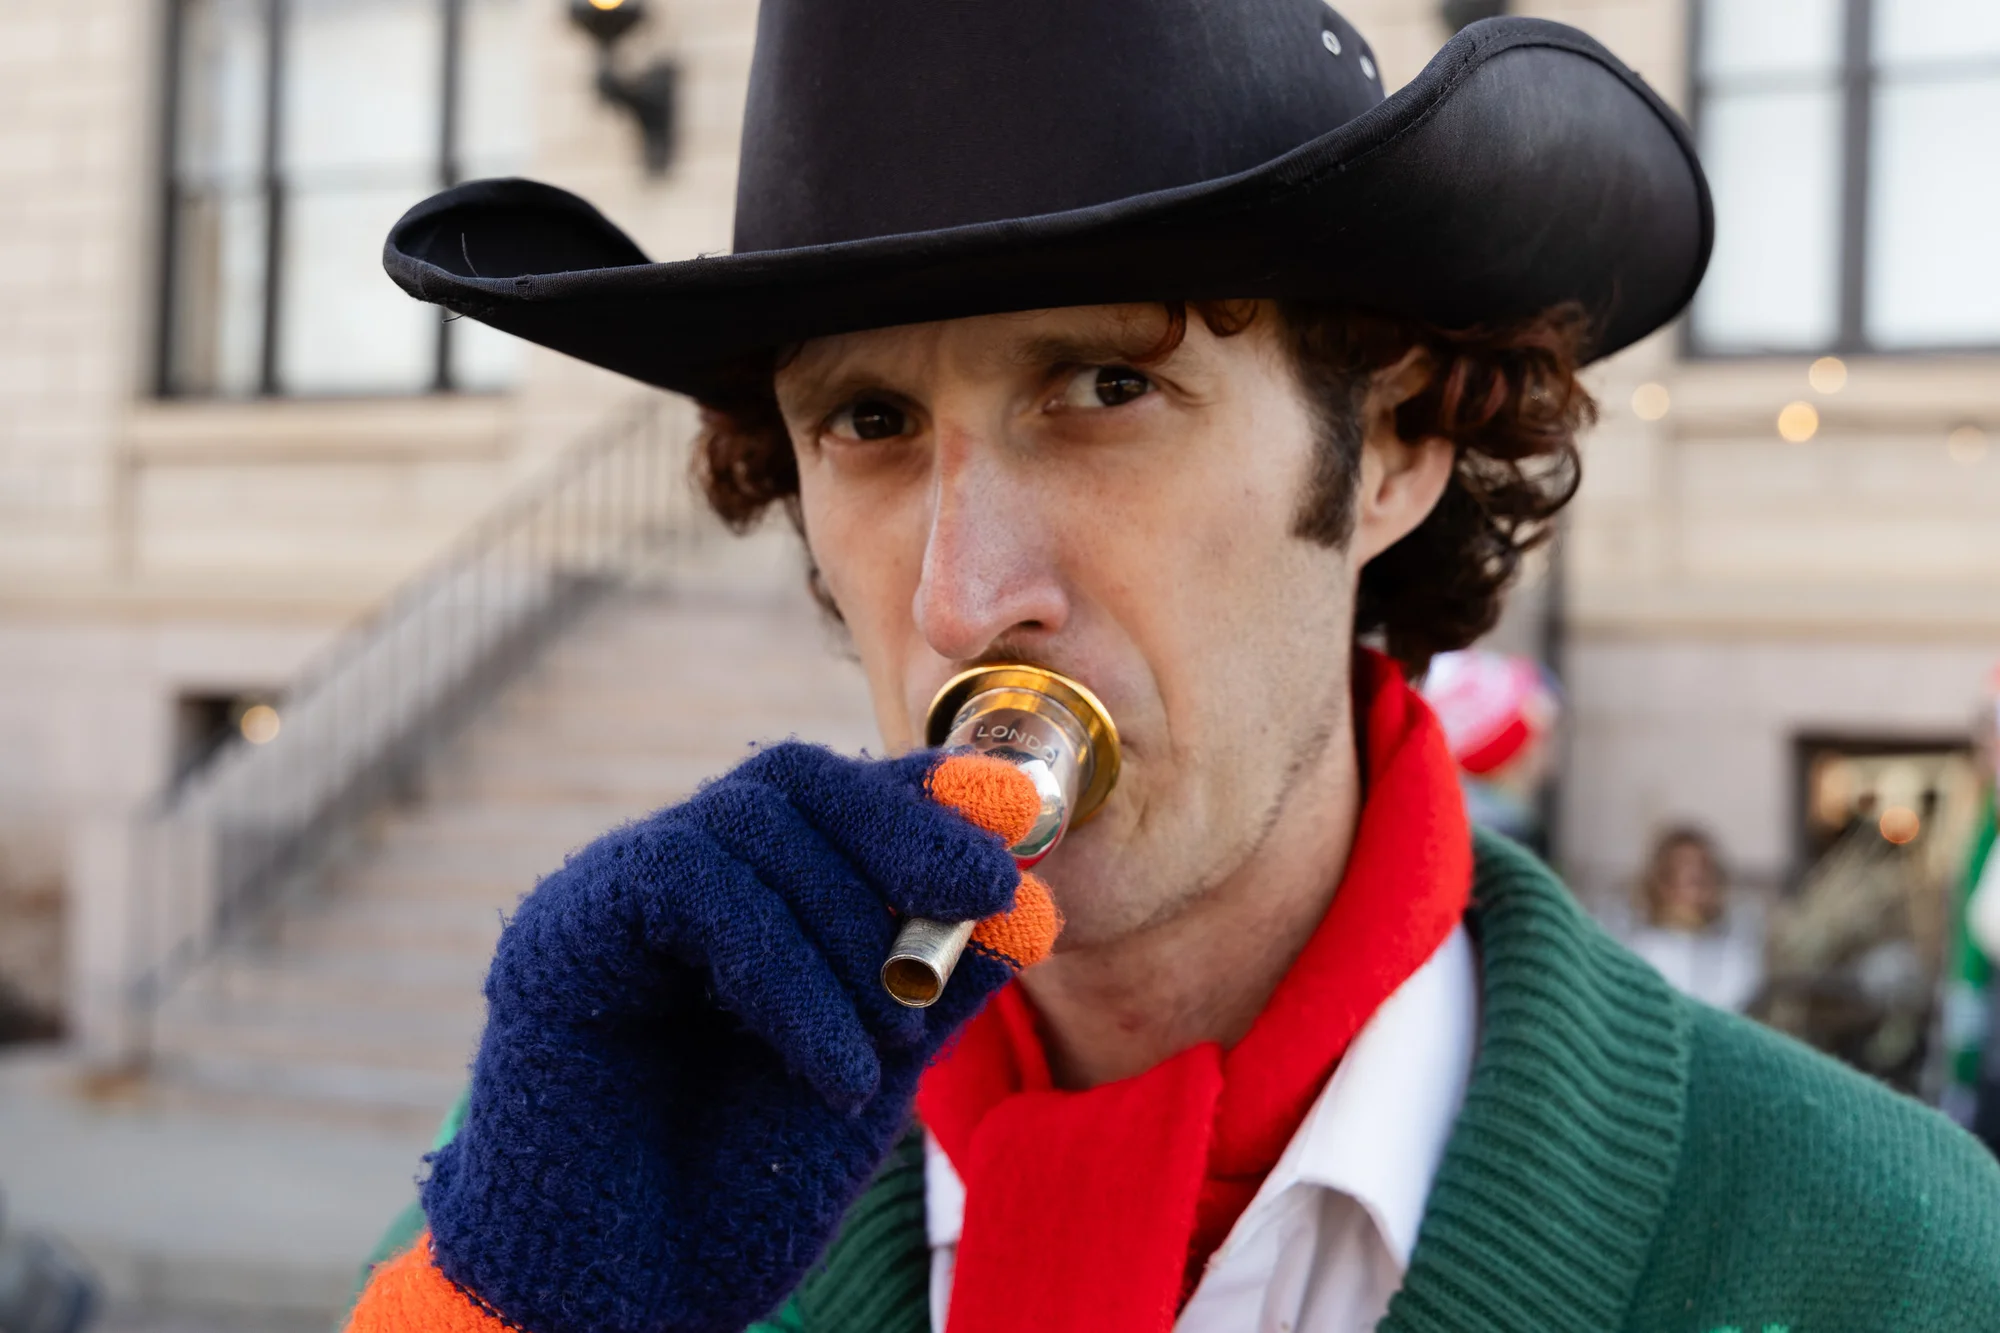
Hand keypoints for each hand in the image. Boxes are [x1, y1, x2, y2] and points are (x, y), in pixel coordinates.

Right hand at [417, 742, 1049, 1332]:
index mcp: (749, 894)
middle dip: (903, 826)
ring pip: (750, 823)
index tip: (1013, 808)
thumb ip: (942, 984)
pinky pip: (691, 886)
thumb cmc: (744, 1190)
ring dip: (851, 926)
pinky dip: (787, 971)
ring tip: (894, 1043)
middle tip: (985, 890)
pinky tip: (836, 1066)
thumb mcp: (876, 1072)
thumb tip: (1032, 903)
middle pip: (794, 779)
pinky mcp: (561, 929)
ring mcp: (612, 893)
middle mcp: (677, 876)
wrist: (626, 1295)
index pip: (839, 797)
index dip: (926, 791)